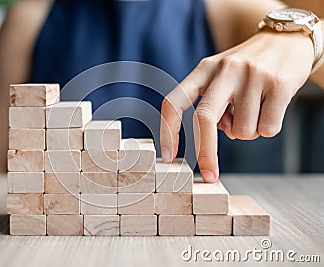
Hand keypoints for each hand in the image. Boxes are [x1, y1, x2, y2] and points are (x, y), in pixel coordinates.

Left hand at [160, 30, 314, 182]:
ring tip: (255, 110)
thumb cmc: (248, 68)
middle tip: (210, 175)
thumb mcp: (221, 79)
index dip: (168, 132)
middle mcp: (225, 70)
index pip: (174, 101)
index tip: (168, 158)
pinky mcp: (279, 84)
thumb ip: (213, 106)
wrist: (288, 41)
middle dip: (205, 154)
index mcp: (204, 69)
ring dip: (247, 133)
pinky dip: (268, 129)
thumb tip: (218, 137)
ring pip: (241, 131)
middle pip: (203, 119)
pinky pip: (267, 130)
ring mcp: (252, 76)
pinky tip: (271, 108)